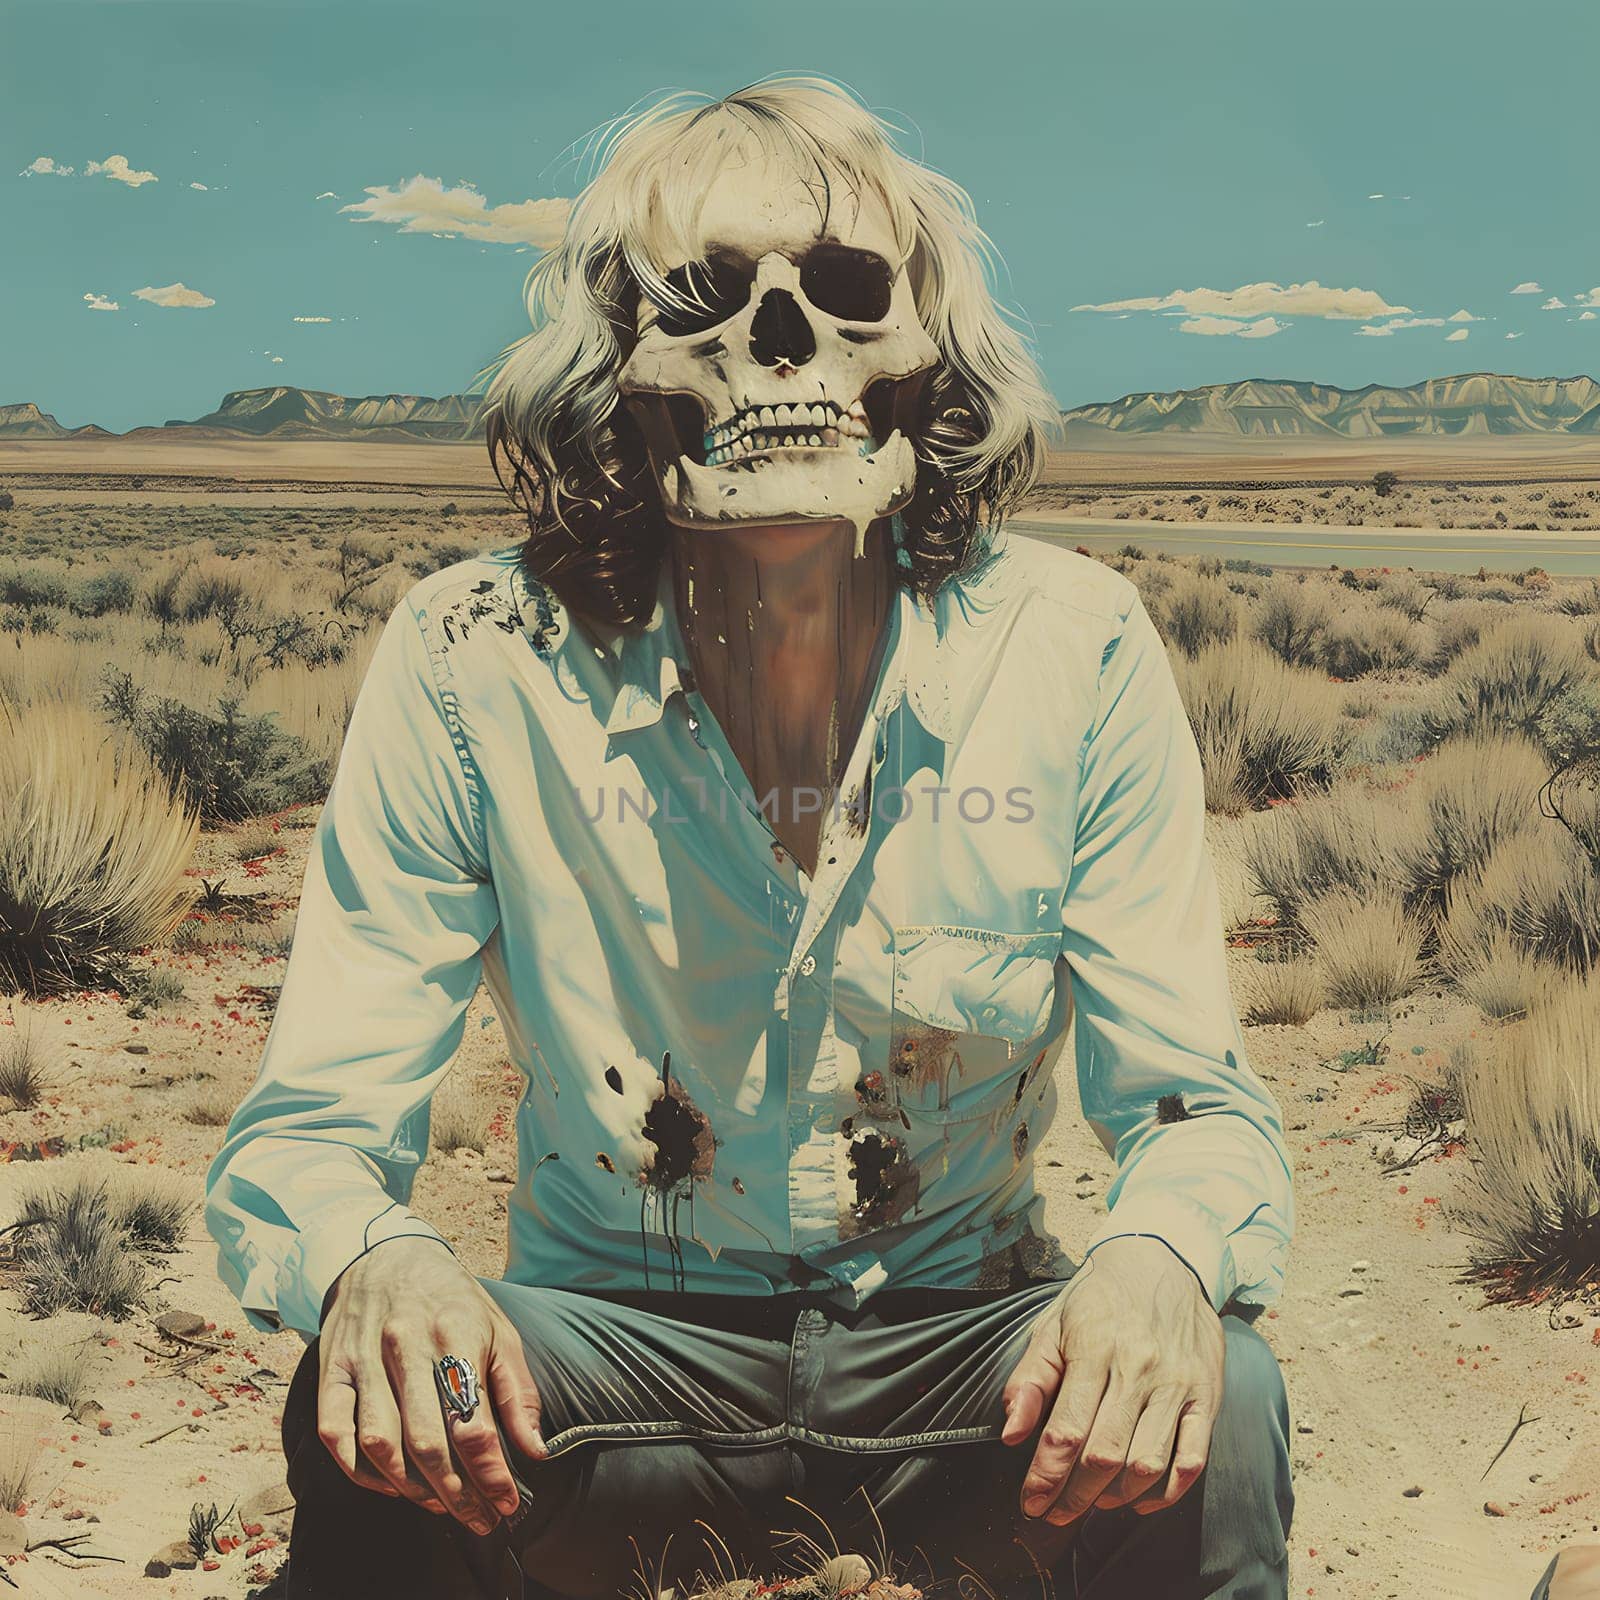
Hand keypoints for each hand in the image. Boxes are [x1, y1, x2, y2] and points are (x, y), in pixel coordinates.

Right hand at [316, 1236, 547, 1533]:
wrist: (385, 1254)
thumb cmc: (451, 1300)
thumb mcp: (499, 1330)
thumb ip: (517, 1391)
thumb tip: (535, 1450)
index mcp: (456, 1331)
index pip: (474, 1419)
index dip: (492, 1472)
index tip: (507, 1503)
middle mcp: (407, 1344)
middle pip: (427, 1440)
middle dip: (456, 1492)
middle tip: (477, 1519)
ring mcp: (363, 1357)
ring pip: (381, 1443)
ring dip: (411, 1488)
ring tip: (440, 1504)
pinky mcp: (332, 1368)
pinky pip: (337, 1434)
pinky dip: (361, 1471)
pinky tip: (390, 1483)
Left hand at [1001, 1236, 1222, 1525]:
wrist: (1161, 1262)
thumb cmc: (1098, 1299)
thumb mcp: (1052, 1325)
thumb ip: (1030, 1378)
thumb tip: (1012, 1433)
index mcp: (1094, 1348)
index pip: (1066, 1430)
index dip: (1045, 1476)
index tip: (1030, 1501)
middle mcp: (1139, 1369)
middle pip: (1104, 1455)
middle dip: (1074, 1496)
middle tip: (1054, 1513)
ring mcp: (1177, 1384)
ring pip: (1148, 1464)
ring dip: (1116, 1497)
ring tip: (1093, 1502)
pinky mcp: (1207, 1396)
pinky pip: (1192, 1460)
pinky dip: (1166, 1492)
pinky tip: (1140, 1499)